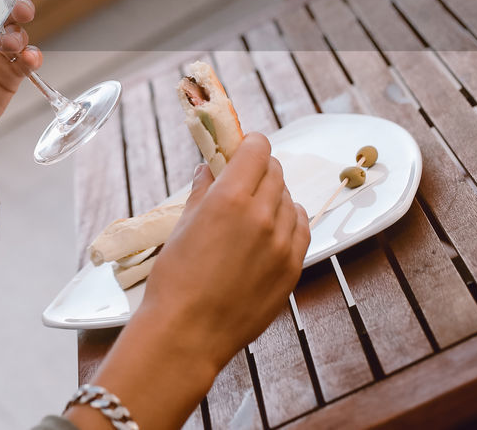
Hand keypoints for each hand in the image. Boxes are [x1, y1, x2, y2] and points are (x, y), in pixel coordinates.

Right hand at [74, 133, 309, 429]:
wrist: (189, 332)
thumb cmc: (176, 279)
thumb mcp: (182, 226)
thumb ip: (202, 191)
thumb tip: (209, 168)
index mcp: (230, 198)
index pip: (257, 150)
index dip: (249, 145)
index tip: (242, 149)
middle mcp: (263, 215)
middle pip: (275, 172)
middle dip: (260, 169)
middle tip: (245, 178)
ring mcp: (282, 243)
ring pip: (290, 200)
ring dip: (275, 196)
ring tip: (255, 210)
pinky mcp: (292, 268)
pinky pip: (301, 229)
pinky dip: (290, 221)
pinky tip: (274, 228)